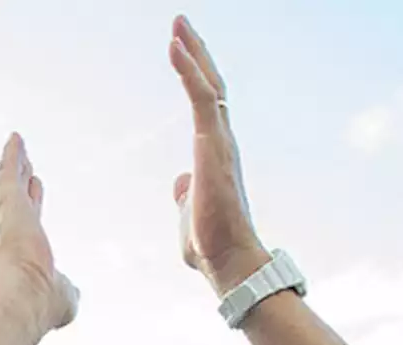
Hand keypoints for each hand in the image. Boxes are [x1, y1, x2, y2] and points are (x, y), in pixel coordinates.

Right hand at [0, 133, 77, 330]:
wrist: (28, 295)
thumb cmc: (43, 303)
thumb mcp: (64, 297)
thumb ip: (67, 291)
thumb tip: (72, 294)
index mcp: (24, 255)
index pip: (28, 225)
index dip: (32, 207)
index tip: (35, 191)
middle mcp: (13, 233)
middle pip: (16, 200)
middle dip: (20, 182)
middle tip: (23, 164)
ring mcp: (10, 215)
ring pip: (11, 183)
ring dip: (14, 163)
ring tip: (17, 145)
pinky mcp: (10, 201)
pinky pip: (10, 171)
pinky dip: (13, 154)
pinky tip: (16, 138)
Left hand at [168, 16, 265, 295]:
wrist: (228, 262)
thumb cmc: (210, 246)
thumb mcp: (188, 213)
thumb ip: (184, 195)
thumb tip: (180, 183)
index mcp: (216, 154)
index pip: (206, 105)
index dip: (195, 76)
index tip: (182, 51)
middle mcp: (222, 142)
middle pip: (211, 85)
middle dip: (197, 53)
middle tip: (181, 24)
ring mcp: (220, 142)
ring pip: (208, 84)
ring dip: (192, 52)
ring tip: (177, 24)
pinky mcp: (213, 145)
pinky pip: (200, 96)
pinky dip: (188, 69)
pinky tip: (175, 46)